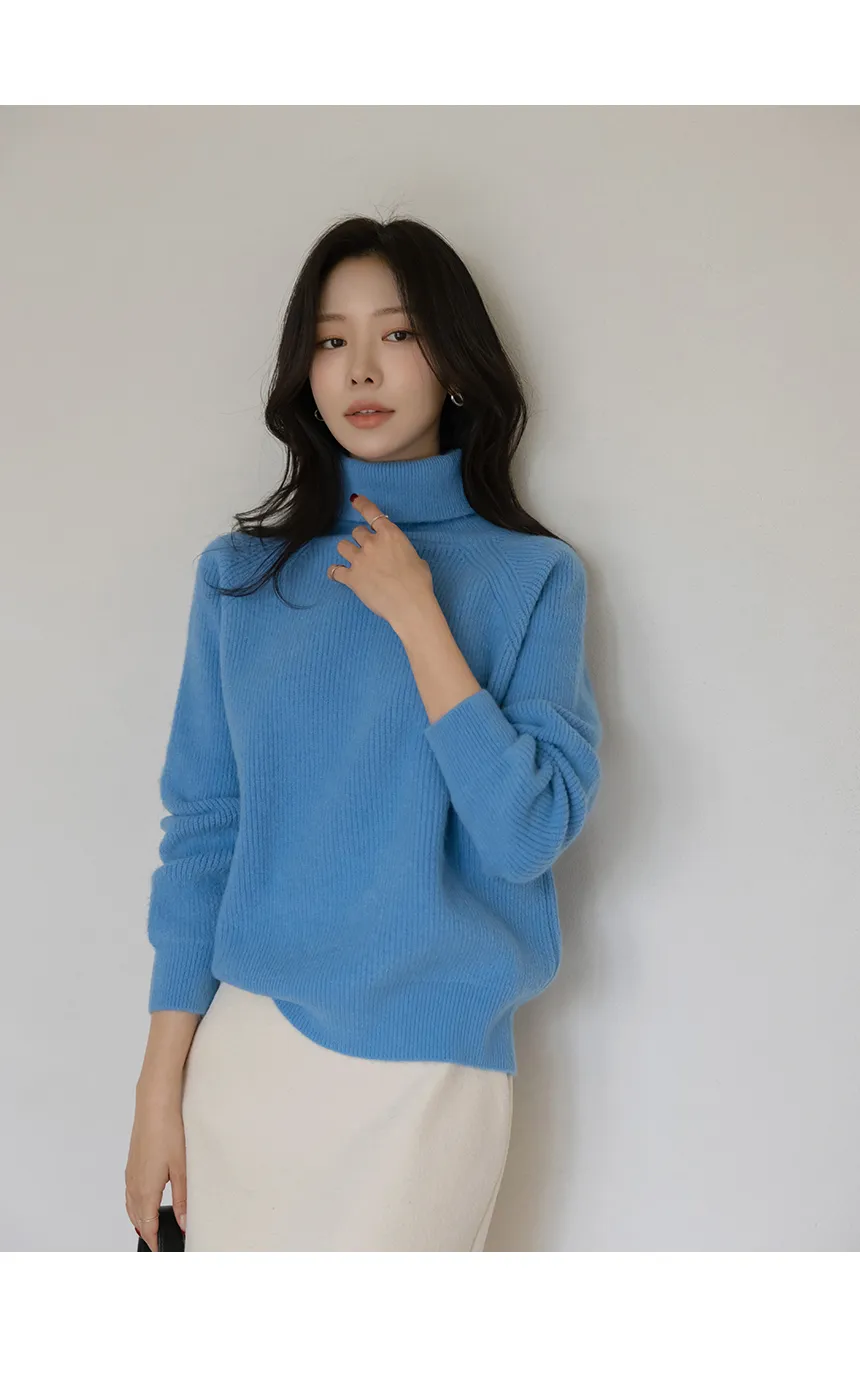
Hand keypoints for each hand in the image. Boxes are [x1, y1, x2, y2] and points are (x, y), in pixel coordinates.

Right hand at [125, 1090, 187, 1250]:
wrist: (153, 1106)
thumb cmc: (167, 1132)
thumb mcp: (181, 1169)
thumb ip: (182, 1199)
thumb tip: (183, 1222)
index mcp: (145, 1190)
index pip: (147, 1226)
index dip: (154, 1240)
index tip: (161, 1250)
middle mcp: (134, 1184)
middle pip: (137, 1219)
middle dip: (147, 1233)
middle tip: (158, 1243)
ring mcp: (130, 1174)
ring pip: (131, 1206)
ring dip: (140, 1220)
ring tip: (151, 1229)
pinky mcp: (132, 1164)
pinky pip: (130, 1193)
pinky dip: (135, 1205)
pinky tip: (144, 1202)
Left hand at [327, 492, 436, 631]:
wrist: (409, 604)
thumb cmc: (419, 582)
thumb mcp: (417, 559)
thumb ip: (403, 552)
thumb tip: (399, 558)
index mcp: (390, 534)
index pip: (371, 513)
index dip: (361, 504)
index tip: (354, 500)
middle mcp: (371, 543)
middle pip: (357, 531)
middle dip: (361, 539)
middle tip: (368, 550)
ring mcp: (359, 559)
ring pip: (342, 545)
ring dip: (347, 550)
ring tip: (353, 559)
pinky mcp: (351, 578)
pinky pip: (335, 570)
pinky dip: (335, 572)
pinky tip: (337, 574)